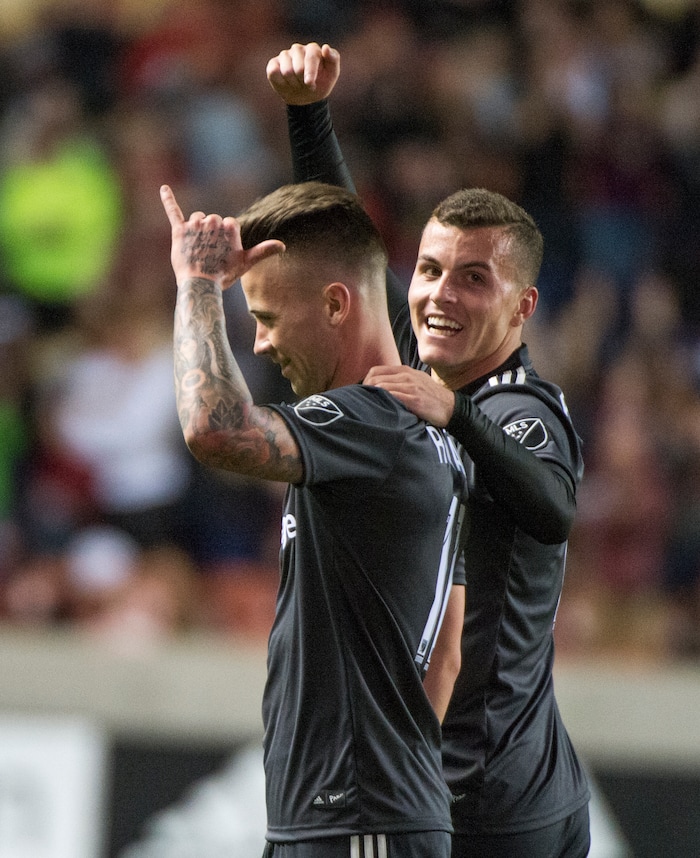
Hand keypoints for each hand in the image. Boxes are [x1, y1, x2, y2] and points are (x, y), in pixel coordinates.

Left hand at [160, 185, 283, 289]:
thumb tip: (283, 246)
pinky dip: (168, 199)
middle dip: (211, 234)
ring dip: (197, 230)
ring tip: (197, 249)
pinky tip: (164, 187)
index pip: (228, 224)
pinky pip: (173, 211)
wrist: (200, 285)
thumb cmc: (224, 274)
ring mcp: (195, 225)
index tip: (223, 254)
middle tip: (210, 254)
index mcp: (229, 226)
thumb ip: (263, 250)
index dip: (226, 240)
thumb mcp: (245, 262)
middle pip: (212, 220)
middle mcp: (212, 221)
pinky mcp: (179, 230)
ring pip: (196, 218)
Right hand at [267, 42, 339, 104]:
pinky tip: (286, 83)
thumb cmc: (321, 83)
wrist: (307, 96)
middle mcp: (298, 49)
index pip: (311, 58)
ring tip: (297, 84)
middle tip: (306, 85)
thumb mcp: (332, 74)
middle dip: (303, 82)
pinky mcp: (274, 63)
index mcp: (312, 49)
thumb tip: (325, 47)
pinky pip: (273, 72)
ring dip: (293, 84)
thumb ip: (333, 59)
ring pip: (286, 71)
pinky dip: (281, 82)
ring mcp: (284, 55)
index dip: (310, 73)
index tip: (310, 84)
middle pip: (298, 68)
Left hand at [364, 365, 455, 427]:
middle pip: (374, 379)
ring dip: (373, 398)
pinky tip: (381, 410)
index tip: (364, 394)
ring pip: (381, 387)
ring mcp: (411, 387)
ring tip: (369, 408)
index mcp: (405, 371)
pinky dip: (383, 402)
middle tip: (363, 403)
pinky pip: (393, 397)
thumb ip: (399, 380)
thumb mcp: (416, 381)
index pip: (375, 371)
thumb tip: (380, 386)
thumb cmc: (431, 397)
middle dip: (365, 391)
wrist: (451, 407)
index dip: (366, 382)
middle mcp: (406, 376)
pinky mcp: (415, 399)